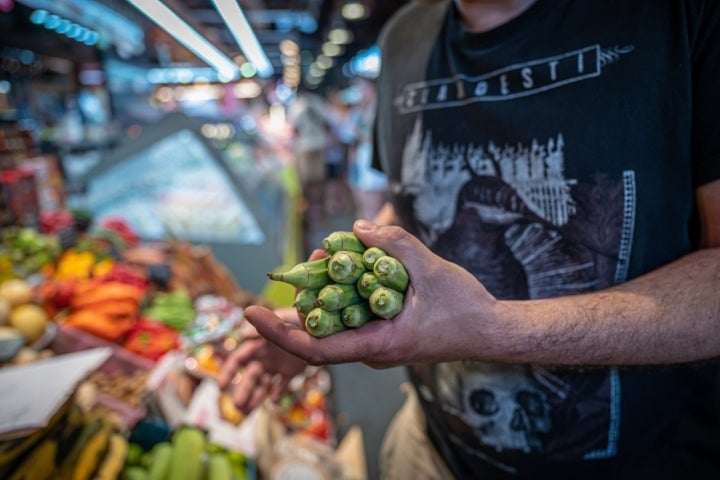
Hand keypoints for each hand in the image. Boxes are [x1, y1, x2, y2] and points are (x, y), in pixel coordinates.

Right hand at [218, 307, 308, 413]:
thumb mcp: (283, 320)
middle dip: (243, 391)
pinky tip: (273, 402)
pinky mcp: (290, 373)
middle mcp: (265, 358)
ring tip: (246, 413)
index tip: (221, 386)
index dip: (228, 372)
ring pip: (262, 385)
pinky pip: (281, 387)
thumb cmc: (299, 320)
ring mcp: (276, 366)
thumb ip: (263, 327)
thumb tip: (242, 334)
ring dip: (254, 398)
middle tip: (238, 407)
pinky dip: (276, 395)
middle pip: (250, 377)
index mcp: (258, 345)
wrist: (320, 329)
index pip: (238, 360)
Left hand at [243, 220, 499, 368]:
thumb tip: (357, 227)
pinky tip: (343, 271)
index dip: (277, 333)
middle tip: (301, 264)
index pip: (314, 350)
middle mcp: (372, 352)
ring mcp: (378, 345)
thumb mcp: (432, 269)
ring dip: (323, 295)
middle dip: (302, 300)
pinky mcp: (385, 334)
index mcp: (378, 346)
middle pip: (319, 334)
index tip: (250, 313)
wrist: (492, 332)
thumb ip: (395, 245)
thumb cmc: (466, 309)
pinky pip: (354, 319)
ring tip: (321, 259)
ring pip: (336, 325)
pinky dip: (342, 296)